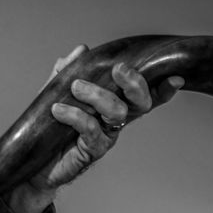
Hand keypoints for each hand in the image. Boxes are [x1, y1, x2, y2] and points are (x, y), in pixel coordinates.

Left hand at [3, 45, 183, 212]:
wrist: (36, 163)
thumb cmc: (51, 127)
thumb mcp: (55, 92)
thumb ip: (67, 71)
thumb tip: (82, 49)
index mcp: (115, 103)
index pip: (145, 95)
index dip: (163, 89)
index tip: (176, 77)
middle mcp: (117, 120)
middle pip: (141, 102)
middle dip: (135, 83)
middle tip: (118, 70)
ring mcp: (107, 136)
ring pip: (117, 112)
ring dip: (98, 95)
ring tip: (75, 87)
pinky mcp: (93, 151)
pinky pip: (92, 129)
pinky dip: (75, 115)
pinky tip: (58, 110)